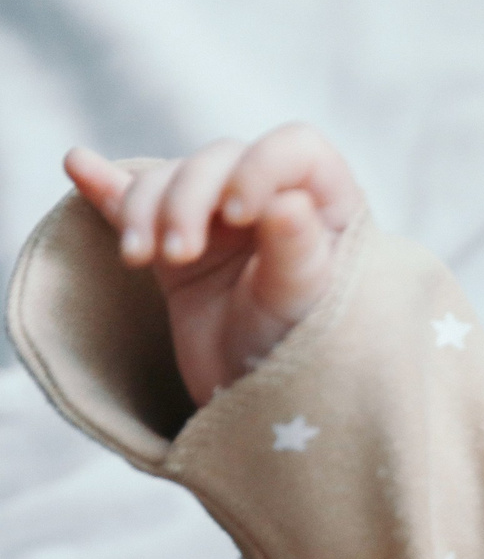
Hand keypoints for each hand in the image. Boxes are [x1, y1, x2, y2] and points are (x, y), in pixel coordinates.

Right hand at [63, 123, 364, 407]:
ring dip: (143, 210)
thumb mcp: (307, 306)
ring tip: (138, 258)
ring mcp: (220, 220)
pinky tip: (80, 167)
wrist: (263, 409)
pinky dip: (107, 188)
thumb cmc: (305, 356)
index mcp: (327, 205)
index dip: (260, 166)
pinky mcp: (176, 245)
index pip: (293, 149)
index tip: (239, 214)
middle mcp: (273, 200)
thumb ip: (299, 251)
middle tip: (178, 254)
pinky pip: (134, 202)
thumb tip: (288, 201)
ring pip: (170, 181)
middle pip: (218, 160)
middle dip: (186, 199)